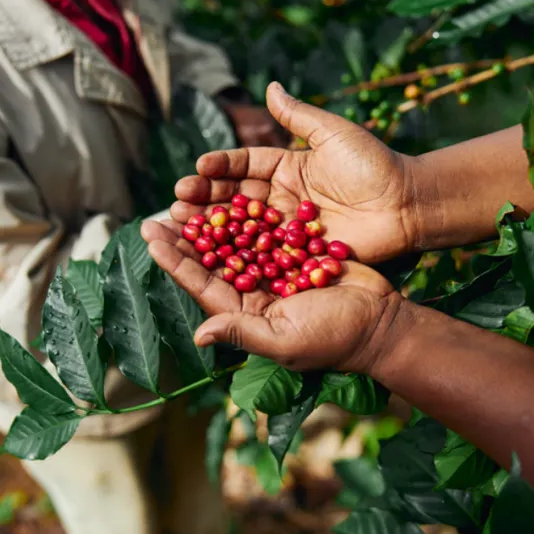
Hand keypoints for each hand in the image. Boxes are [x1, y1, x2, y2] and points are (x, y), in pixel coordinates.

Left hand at [141, 220, 402, 373]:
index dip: (175, 260)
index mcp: (245, 314)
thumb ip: (242, 333)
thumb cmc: (334, 339)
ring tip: (189, 196)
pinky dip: (248, 214)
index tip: (151, 235)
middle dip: (186, 237)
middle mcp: (254, 293)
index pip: (201, 284)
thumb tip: (199, 336)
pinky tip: (231, 192)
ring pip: (235, 242)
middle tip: (161, 210)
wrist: (382, 322)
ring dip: (212, 221)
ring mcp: (275, 273)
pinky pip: (265, 231)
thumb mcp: (285, 340)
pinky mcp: (296, 255)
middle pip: (212, 260)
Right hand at [174, 81, 420, 262]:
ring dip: (212, 228)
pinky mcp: (298, 254)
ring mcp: (288, 229)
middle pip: (236, 199)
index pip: (245, 165)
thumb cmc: (374, 165)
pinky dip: (238, 255)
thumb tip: (270, 86)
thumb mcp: (334, 133)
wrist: (407, 204)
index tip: (197, 167)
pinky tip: (213, 256)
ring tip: (182, 225)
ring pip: (243, 228)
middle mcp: (283, 198)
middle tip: (177, 201)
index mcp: (288, 167)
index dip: (220, 167)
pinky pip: (264, 254)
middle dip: (205, 199)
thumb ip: (299, 116)